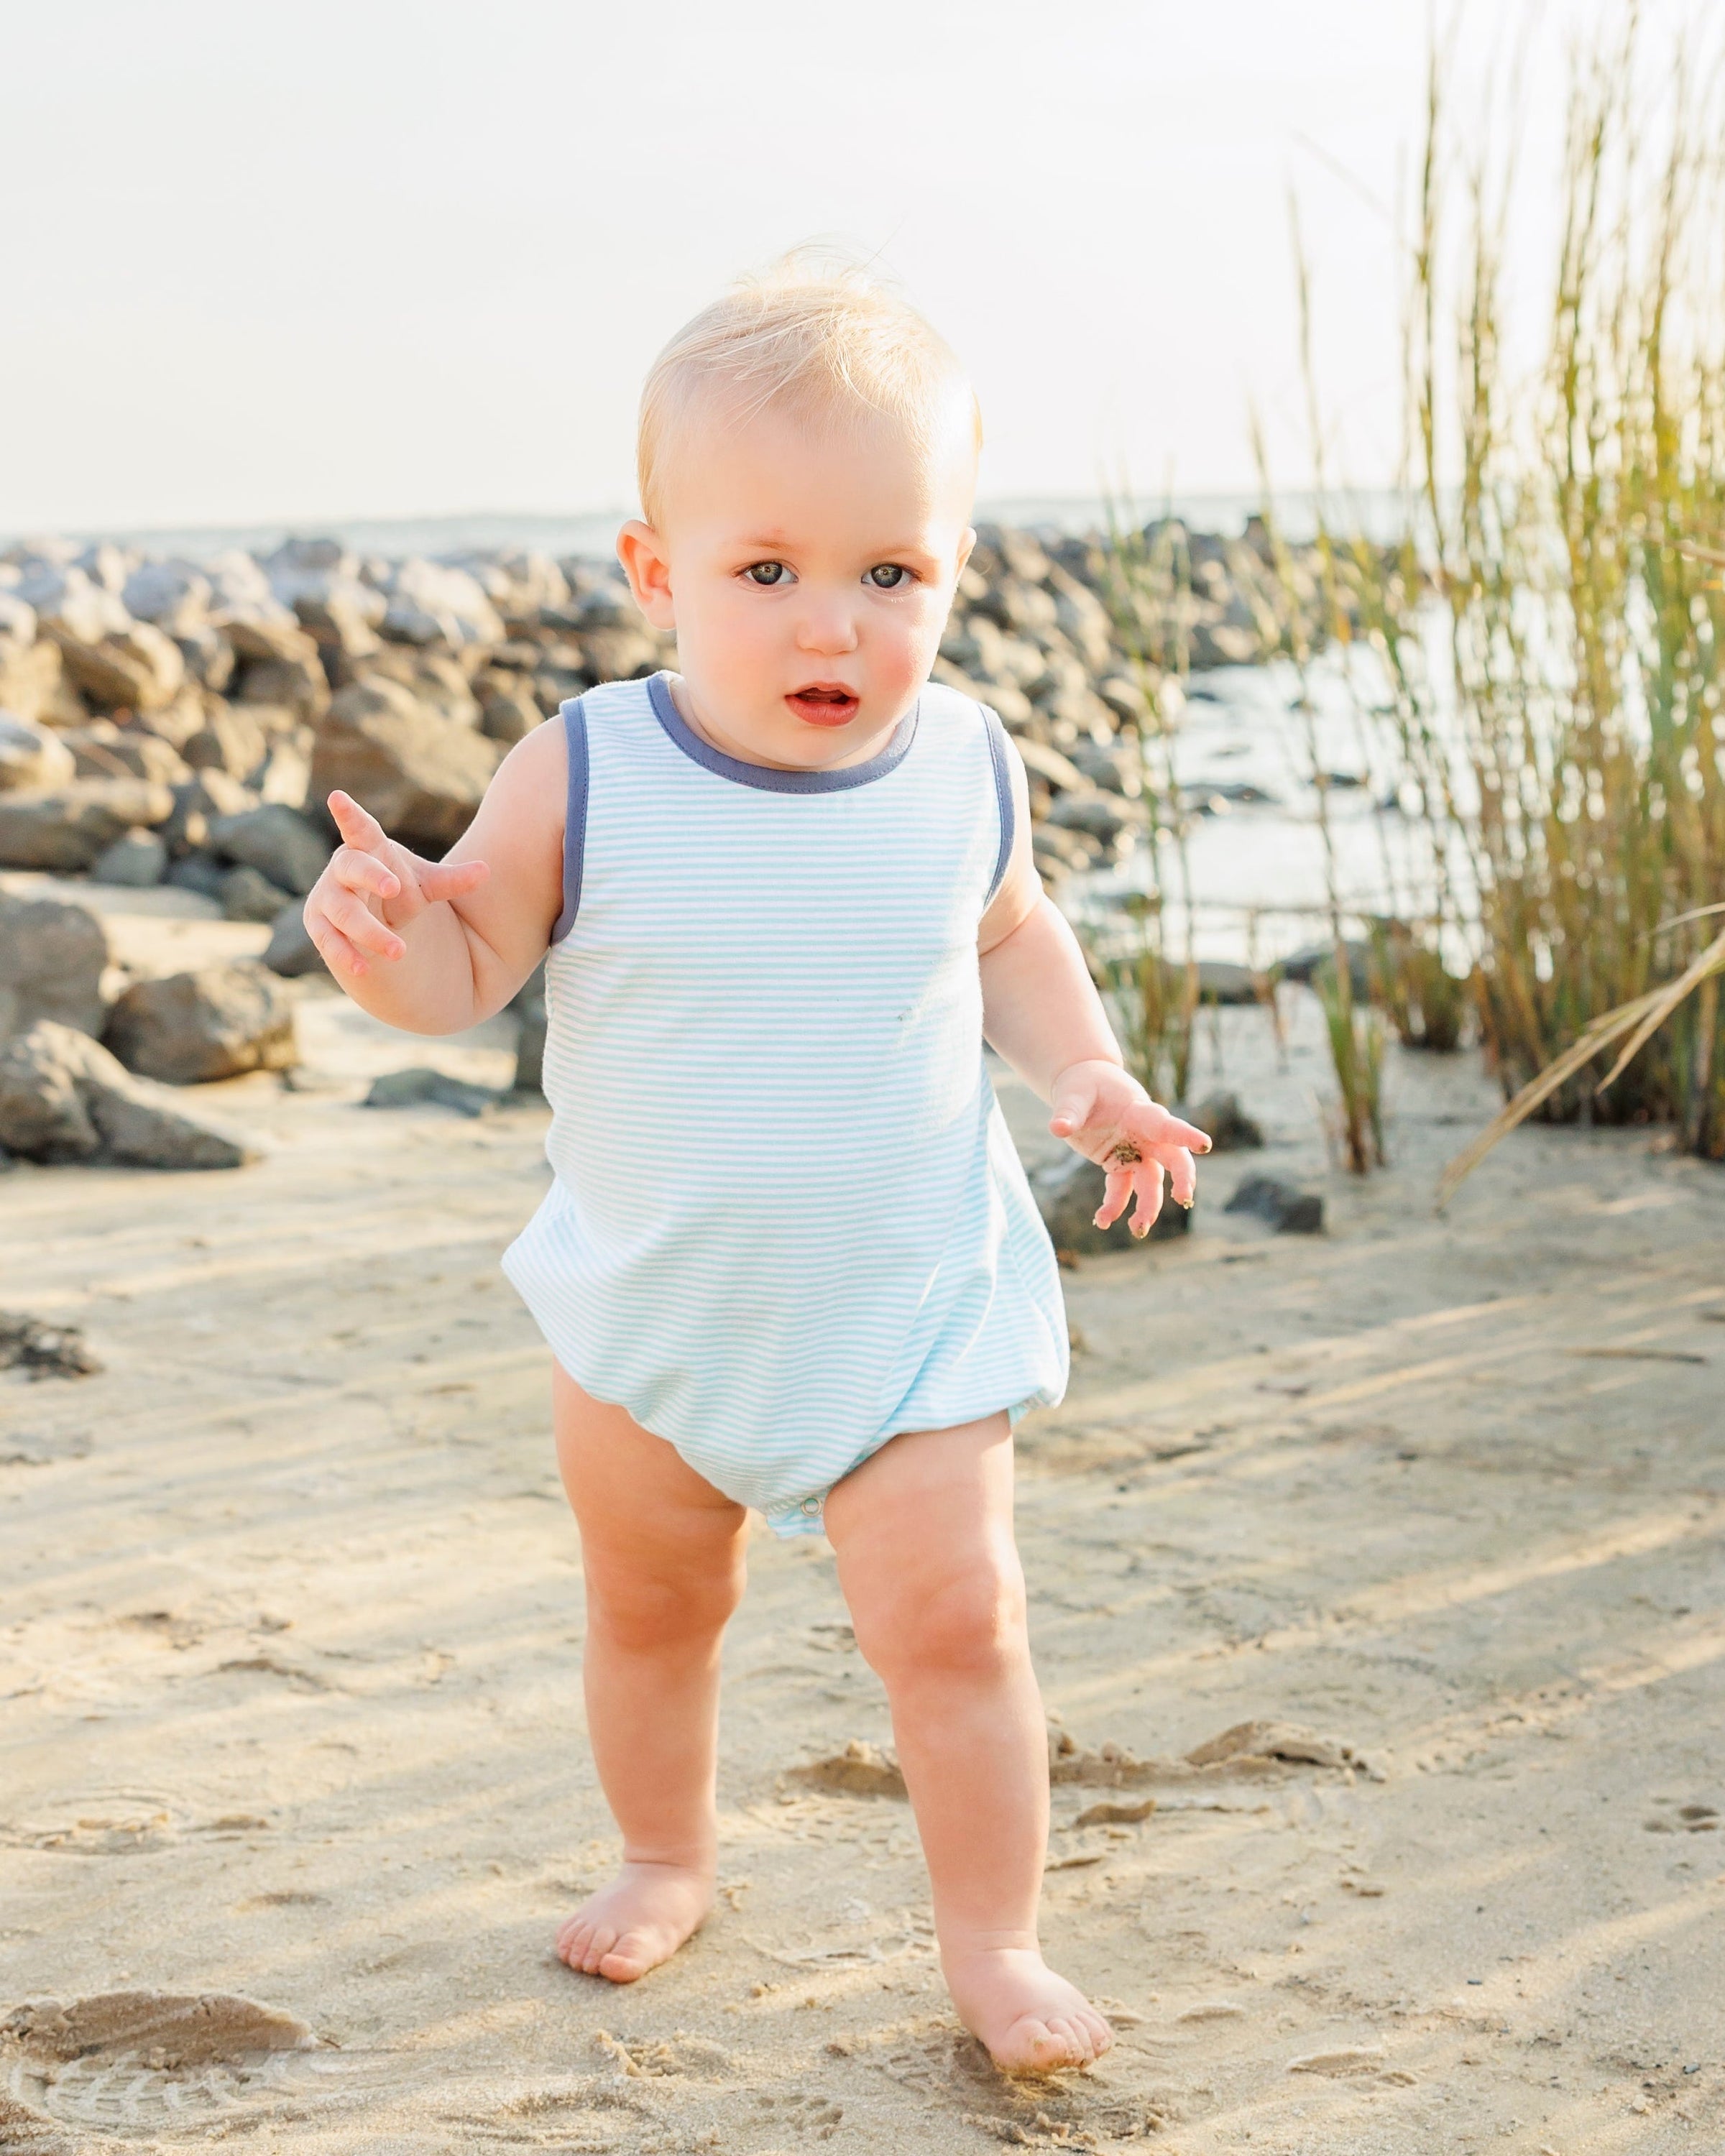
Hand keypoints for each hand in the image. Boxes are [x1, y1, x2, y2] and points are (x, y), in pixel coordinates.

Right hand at [303, 790, 490, 976]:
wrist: (375, 915)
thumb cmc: (399, 887)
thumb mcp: (428, 883)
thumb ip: (453, 879)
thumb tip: (487, 871)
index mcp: (368, 848)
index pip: (358, 828)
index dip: (348, 814)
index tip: (337, 797)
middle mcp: (342, 868)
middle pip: (352, 868)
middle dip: (371, 876)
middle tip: (394, 888)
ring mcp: (327, 896)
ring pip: (343, 911)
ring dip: (369, 931)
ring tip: (399, 951)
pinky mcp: (319, 923)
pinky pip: (327, 940)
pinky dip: (345, 954)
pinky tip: (363, 968)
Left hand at [1048, 1059, 1211, 1238]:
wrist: (1085, 1087)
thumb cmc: (1085, 1085)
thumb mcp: (1074, 1093)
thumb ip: (1069, 1112)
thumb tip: (1058, 1128)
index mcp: (1138, 1112)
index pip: (1165, 1124)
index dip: (1184, 1134)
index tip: (1204, 1145)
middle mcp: (1144, 1135)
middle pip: (1171, 1157)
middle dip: (1181, 1177)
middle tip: (1184, 1198)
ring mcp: (1134, 1151)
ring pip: (1150, 1181)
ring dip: (1147, 1206)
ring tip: (1138, 1230)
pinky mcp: (1120, 1164)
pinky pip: (1122, 1189)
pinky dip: (1114, 1206)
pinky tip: (1102, 1221)